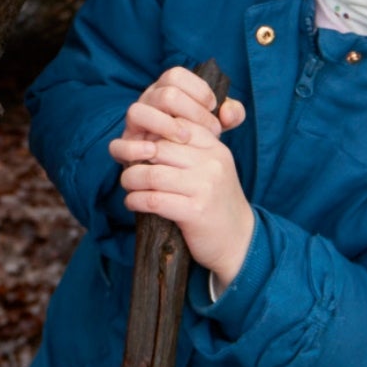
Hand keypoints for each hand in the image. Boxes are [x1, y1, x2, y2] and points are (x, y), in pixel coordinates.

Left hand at [110, 66, 255, 286]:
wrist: (239, 240)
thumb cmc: (216, 202)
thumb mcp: (211, 168)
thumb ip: (188, 150)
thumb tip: (145, 137)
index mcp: (215, 148)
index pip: (175, 126)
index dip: (150, 135)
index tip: (140, 149)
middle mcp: (212, 163)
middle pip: (159, 148)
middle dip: (135, 157)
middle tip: (127, 167)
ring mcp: (204, 187)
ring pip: (151, 174)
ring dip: (130, 179)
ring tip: (128, 185)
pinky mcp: (195, 211)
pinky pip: (153, 200)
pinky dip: (135, 200)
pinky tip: (133, 202)